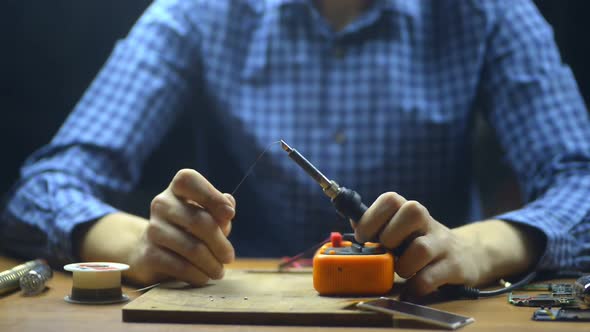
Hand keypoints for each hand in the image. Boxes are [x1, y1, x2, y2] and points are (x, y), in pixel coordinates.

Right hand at [126, 169, 235, 285]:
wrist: (153, 252)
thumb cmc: (189, 229)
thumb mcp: (207, 216)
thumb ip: (219, 210)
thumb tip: (228, 204)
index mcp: (177, 188)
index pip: (190, 181)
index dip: (212, 196)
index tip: (231, 215)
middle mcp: (161, 204)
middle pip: (198, 220)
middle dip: (220, 243)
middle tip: (229, 257)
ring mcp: (152, 228)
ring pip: (192, 247)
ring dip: (212, 264)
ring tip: (219, 271)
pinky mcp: (148, 253)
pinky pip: (180, 266)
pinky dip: (197, 275)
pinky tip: (203, 277)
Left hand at [352, 192, 540, 296]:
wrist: (466, 255)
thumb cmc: (420, 242)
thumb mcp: (400, 230)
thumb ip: (376, 226)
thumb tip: (353, 220)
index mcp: (409, 211)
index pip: (391, 199)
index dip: (372, 217)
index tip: (363, 236)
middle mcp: (428, 222)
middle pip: (412, 211)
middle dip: (390, 236)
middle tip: (387, 251)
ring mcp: (443, 243)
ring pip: (421, 248)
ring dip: (404, 265)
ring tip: (401, 271)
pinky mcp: (454, 266)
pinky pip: (430, 278)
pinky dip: (415, 287)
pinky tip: (411, 289)